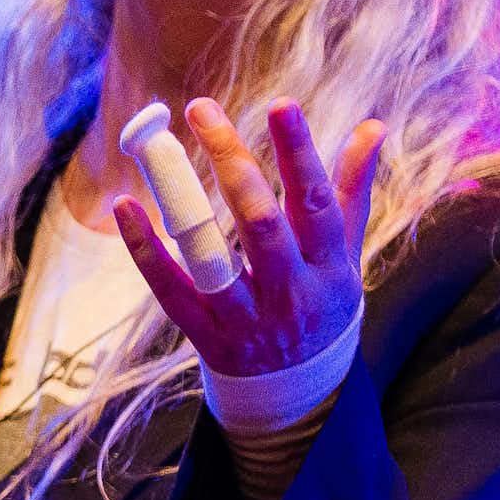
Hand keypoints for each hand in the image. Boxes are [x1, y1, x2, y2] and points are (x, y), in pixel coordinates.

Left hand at [115, 98, 386, 378]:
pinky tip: (125, 206)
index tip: (280, 104)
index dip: (299, 155)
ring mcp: (246, 319)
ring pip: (212, 259)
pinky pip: (170, 291)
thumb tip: (374, 125)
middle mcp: (290, 295)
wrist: (299, 394)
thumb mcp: (343, 254)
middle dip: (232, 162)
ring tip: (157, 150)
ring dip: (183, 202)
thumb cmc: (320, 303)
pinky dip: (144, 250)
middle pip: (261, 224)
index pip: (316, 204)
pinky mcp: (206, 336)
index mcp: (328, 268)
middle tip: (201, 108)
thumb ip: (351, 190)